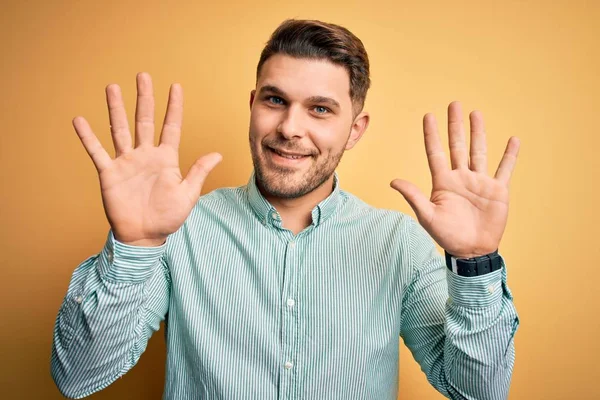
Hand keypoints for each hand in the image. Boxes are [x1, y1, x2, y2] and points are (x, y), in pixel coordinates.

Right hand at [73, 73, 221, 245]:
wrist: (145, 236)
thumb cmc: (167, 218)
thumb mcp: (188, 194)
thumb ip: (199, 172)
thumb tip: (218, 154)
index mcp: (166, 159)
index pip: (171, 126)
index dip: (174, 107)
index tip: (175, 86)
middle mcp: (145, 155)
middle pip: (144, 120)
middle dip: (145, 98)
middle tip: (143, 75)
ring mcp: (126, 162)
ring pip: (120, 130)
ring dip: (116, 109)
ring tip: (112, 87)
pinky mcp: (109, 173)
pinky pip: (97, 152)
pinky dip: (88, 137)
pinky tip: (80, 120)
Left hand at [390, 101, 519, 257]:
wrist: (471, 251)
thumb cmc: (447, 236)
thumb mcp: (427, 216)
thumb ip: (413, 196)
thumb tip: (392, 181)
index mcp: (443, 182)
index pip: (435, 153)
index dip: (431, 135)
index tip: (428, 116)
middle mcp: (461, 178)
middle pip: (458, 146)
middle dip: (455, 125)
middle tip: (454, 104)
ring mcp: (480, 182)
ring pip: (479, 151)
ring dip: (478, 133)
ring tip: (476, 113)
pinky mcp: (497, 190)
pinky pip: (504, 169)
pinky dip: (509, 155)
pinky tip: (512, 140)